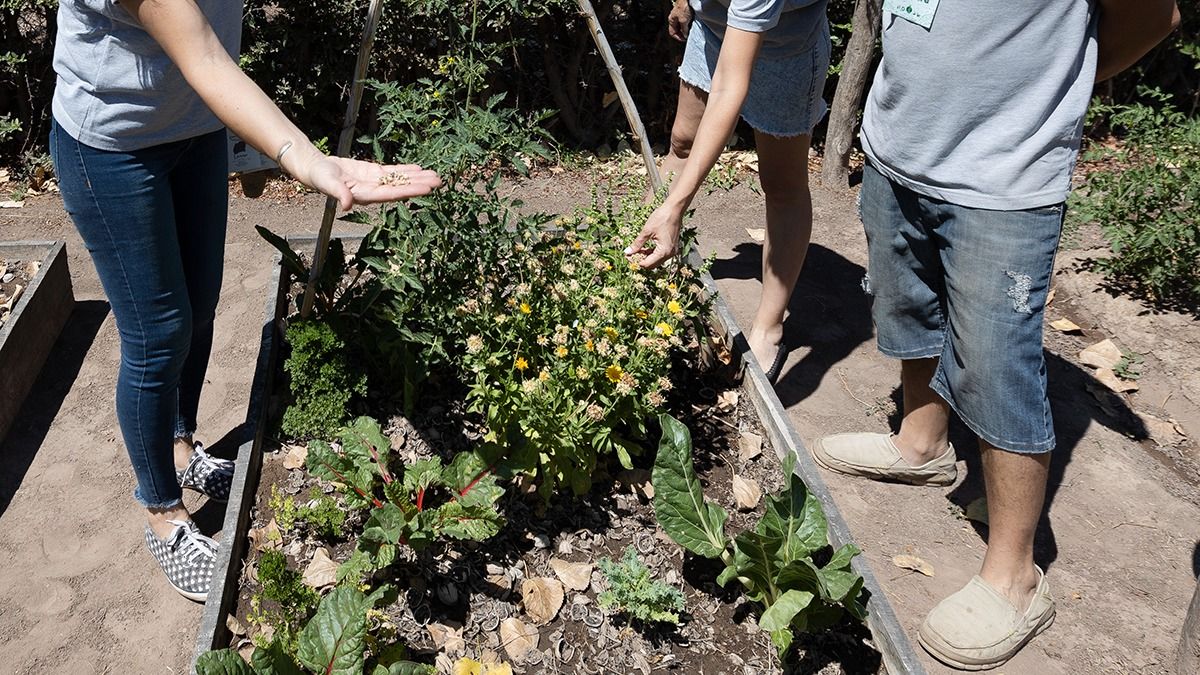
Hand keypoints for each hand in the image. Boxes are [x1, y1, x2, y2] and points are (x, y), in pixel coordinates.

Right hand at [291, 151, 441, 209]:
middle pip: (401, 188)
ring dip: (417, 178)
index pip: (392, 194)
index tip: (427, 189)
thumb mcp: (328, 184)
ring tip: (435, 176)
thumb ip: (339, 193)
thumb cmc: (319, 178)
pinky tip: (419, 169)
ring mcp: (375, 183)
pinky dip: (406, 171)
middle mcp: (374, 192)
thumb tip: (347, 205)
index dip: (410, 191)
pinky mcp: (373, 173)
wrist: (315, 169)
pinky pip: (393, 173)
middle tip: (440, 182)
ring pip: (400, 180)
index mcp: (365, 196)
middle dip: (420, 185)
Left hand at [626, 202, 683, 268]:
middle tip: (630, 254)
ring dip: (646, 257)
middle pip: (652, 265)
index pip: (647, 264)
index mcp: (663, 252)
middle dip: (640, 260)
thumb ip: (637, 244)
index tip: (627, 256)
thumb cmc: (661, 218)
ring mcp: (672, 251)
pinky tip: (644, 248)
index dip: (636, 261)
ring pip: (656, 261)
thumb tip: (627, 252)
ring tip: (636, 250)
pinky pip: (660, 255)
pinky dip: (652, 253)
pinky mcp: (672, 247)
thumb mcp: (646, 231)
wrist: (674, 209)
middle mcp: (669, 254)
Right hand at [668, 1, 692, 41]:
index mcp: (671, 20)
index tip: (684, 39)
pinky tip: (692, 24)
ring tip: (690, 29)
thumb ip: (684, 29)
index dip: (678, 37)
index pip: (672, 33)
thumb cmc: (683, 7)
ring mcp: (679, 15)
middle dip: (682, 33)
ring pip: (682, 26)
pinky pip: (686, 21)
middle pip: (677, 29)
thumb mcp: (683, 21)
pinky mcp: (684, 13)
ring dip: (686, 29)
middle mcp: (674, 18)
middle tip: (687, 35)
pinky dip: (688, 24)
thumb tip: (685, 35)